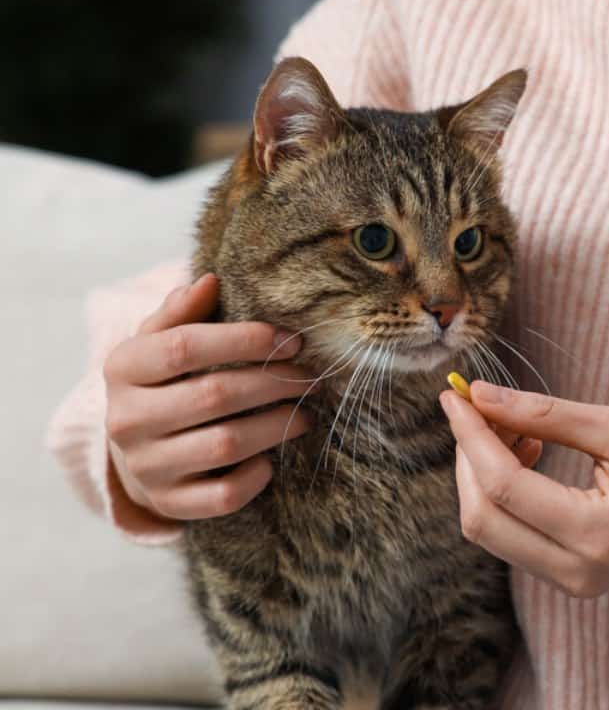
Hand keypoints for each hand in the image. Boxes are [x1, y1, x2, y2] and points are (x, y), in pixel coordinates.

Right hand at [102, 273, 315, 520]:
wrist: (136, 452)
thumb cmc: (164, 382)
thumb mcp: (161, 341)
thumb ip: (183, 312)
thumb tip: (210, 281)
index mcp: (122, 368)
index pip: (184, 347)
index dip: (245, 340)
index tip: (291, 340)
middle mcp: (126, 419)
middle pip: (214, 395)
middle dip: (274, 382)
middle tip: (310, 376)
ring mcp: (146, 466)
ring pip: (226, 444)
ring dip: (276, 425)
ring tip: (304, 412)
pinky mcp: (168, 503)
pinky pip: (224, 494)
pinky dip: (257, 475)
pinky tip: (272, 457)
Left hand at [440, 382, 608, 597]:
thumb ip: (547, 414)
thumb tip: (480, 398)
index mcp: (598, 535)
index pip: (504, 488)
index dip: (471, 437)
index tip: (455, 395)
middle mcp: (578, 572)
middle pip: (483, 519)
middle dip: (470, 458)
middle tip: (482, 407)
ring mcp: (574, 583)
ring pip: (491, 530)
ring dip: (485, 474)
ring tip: (519, 426)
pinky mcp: (572, 578)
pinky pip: (513, 536)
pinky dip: (505, 492)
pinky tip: (531, 451)